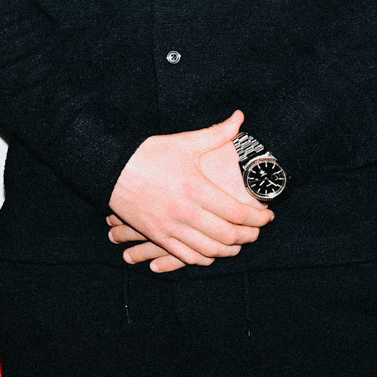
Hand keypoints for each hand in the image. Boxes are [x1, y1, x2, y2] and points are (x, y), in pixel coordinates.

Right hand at [107, 111, 270, 271]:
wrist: (109, 168)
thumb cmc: (148, 154)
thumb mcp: (184, 142)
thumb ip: (216, 134)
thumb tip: (240, 118)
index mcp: (196, 189)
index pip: (239, 213)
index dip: (258, 218)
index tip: (267, 215)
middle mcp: (186, 213)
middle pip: (230, 236)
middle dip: (250, 236)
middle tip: (256, 229)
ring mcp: (171, 228)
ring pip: (211, 251)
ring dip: (231, 249)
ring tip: (239, 241)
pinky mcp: (158, 236)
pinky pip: (187, 257)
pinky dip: (205, 258)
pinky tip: (212, 251)